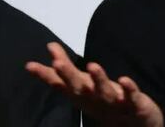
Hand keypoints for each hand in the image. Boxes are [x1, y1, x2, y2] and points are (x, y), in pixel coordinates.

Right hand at [26, 42, 163, 126]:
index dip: (46, 75)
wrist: (135, 126)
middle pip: (79, 87)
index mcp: (82, 95)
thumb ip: (66, 68)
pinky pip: (132, 96)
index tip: (29, 65)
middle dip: (68, 76)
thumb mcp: (83, 84)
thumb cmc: (104, 102)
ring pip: (104, 91)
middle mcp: (94, 100)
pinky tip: (124, 79)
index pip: (61, 83)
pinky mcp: (134, 104)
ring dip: (98, 79)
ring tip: (92, 65)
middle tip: (56, 63)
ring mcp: (114, 103)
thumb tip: (50, 46)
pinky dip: (128, 88)